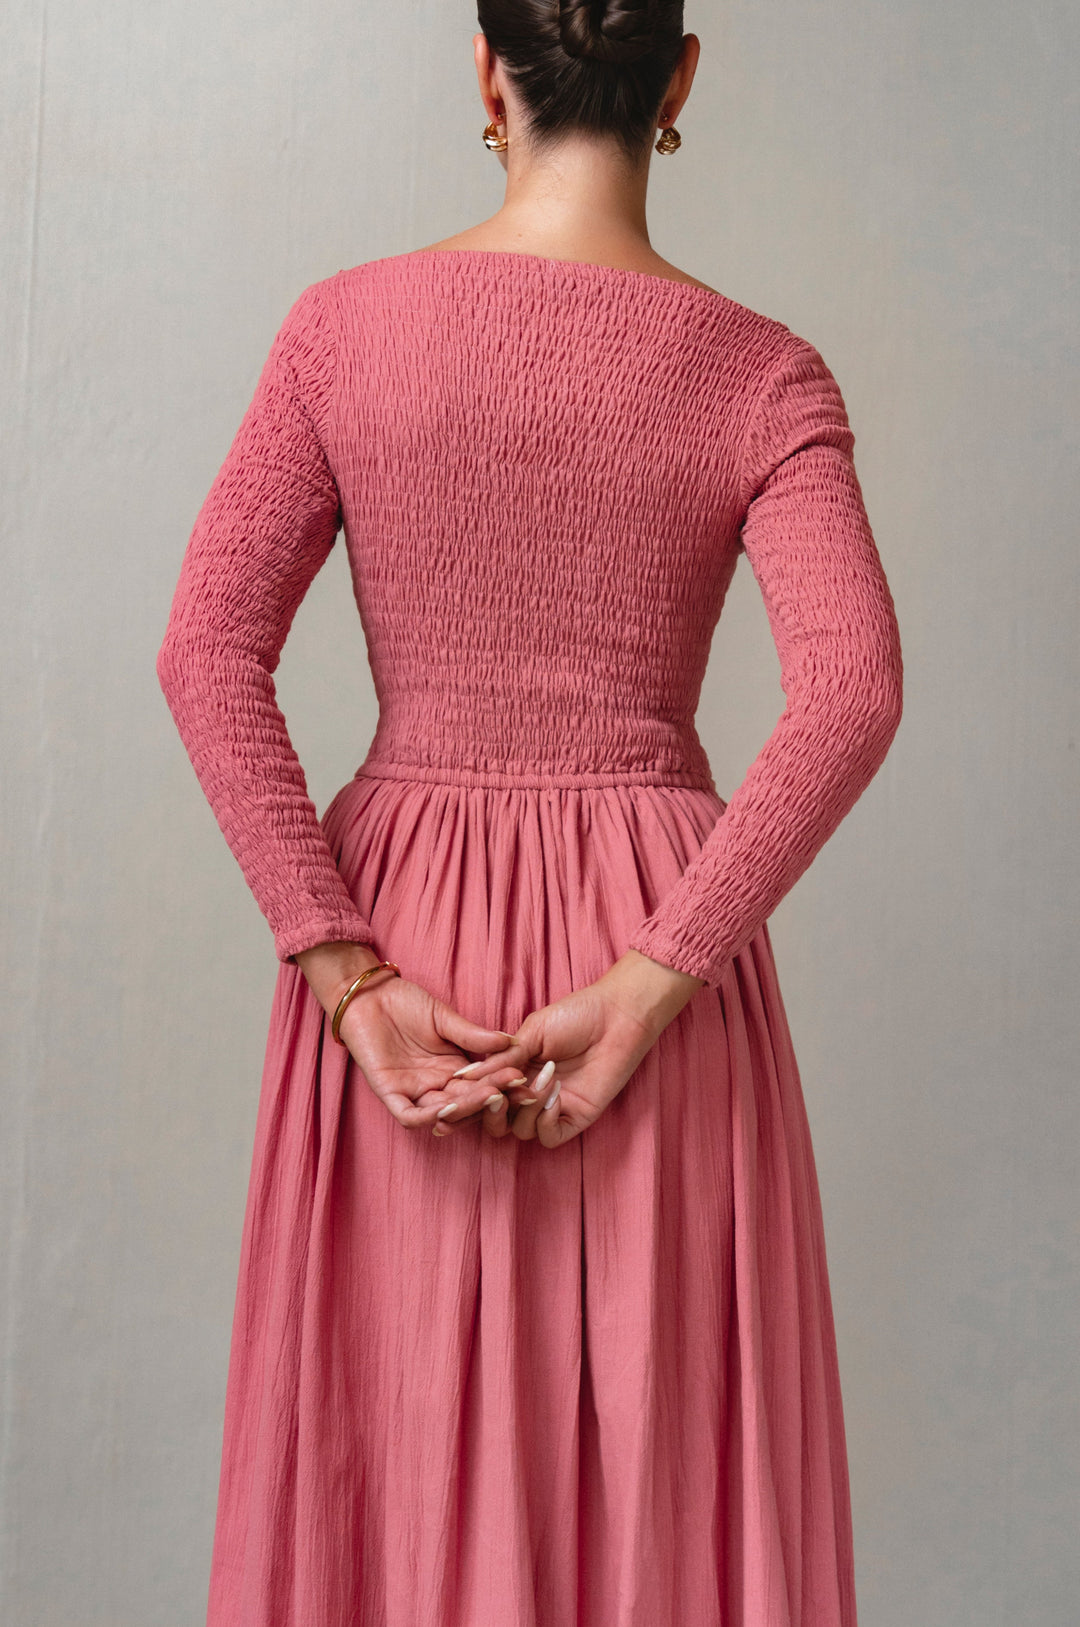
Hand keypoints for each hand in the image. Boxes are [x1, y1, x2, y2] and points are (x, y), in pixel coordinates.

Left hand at [335, 971, 532, 1133]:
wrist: (368, 994)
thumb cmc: (404, 1003)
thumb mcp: (444, 1018)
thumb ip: (473, 1034)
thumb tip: (510, 1042)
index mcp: (453, 1069)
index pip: (482, 1084)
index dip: (503, 1084)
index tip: (527, 1080)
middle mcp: (436, 1085)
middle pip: (467, 1102)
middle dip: (490, 1098)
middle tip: (512, 1089)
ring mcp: (413, 1091)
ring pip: (443, 1113)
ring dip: (464, 1109)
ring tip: (487, 1097)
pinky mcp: (389, 1092)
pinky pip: (408, 1115)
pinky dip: (426, 1117)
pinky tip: (444, 1110)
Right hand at [438, 984, 669, 1148]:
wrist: (615, 1017)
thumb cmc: (575, 1017)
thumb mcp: (530, 1033)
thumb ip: (501, 1058)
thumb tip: (465, 1077)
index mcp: (515, 1071)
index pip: (484, 1096)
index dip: (470, 1099)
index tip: (459, 1094)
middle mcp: (529, 1093)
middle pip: (496, 1122)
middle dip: (490, 1111)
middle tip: (496, 1094)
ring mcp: (552, 1107)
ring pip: (520, 1131)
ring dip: (526, 1107)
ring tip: (545, 1078)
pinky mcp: (575, 1117)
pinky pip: (548, 1137)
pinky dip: (545, 1122)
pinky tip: (555, 1096)